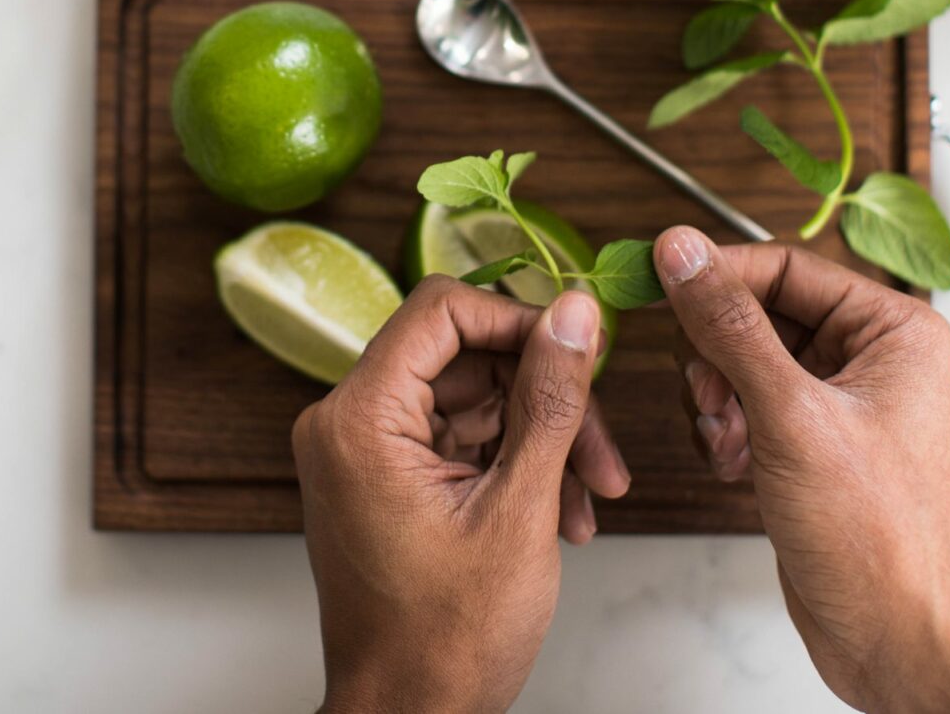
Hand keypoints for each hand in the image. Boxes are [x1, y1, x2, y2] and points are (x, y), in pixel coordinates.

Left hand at [293, 275, 629, 713]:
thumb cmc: (444, 640)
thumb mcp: (517, 510)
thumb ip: (548, 401)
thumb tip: (572, 316)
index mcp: (358, 420)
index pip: (441, 310)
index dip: (519, 321)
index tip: (578, 350)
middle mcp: (348, 424)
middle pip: (465, 358)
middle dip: (544, 399)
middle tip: (601, 456)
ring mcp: (367, 453)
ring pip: (474, 399)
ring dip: (540, 440)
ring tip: (587, 500)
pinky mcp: (388, 479)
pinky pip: (461, 439)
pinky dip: (515, 467)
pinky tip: (559, 513)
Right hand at [653, 227, 949, 713]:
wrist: (906, 642)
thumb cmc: (882, 538)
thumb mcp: (791, 415)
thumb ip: (730, 326)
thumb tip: (682, 251)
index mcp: (893, 331)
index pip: (787, 268)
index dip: (719, 277)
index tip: (657, 282)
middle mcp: (874, 361)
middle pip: (762, 316)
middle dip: (719, 356)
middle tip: (707, 394)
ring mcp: (844, 409)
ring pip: (749, 366)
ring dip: (721, 400)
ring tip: (727, 441)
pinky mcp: (819, 453)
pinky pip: (754, 412)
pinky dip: (731, 434)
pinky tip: (734, 468)